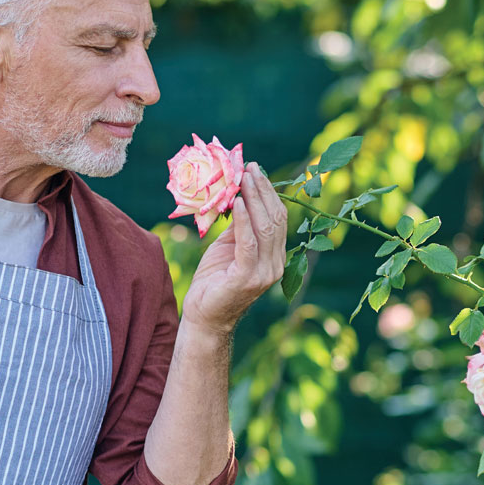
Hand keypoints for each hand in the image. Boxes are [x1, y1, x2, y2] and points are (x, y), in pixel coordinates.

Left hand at [179, 162, 287, 336]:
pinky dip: (242, 221)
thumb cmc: (215, 281)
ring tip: (242, 178)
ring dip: (253, 199)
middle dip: (262, 190)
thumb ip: (240, 226)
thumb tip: (239, 193)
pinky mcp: (247, 278)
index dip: (268, 192)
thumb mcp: (229, 246)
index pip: (279, 218)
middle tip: (249, 167)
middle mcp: (276, 263)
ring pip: (265, 228)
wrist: (204, 317)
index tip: (254, 170)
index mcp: (275, 255)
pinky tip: (235, 203)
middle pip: (276, 219)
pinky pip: (248, 243)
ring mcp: (265, 273)